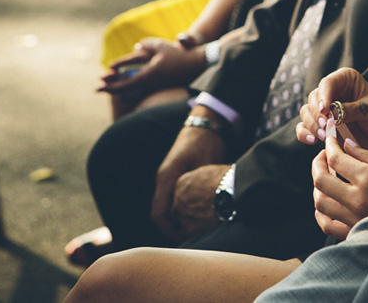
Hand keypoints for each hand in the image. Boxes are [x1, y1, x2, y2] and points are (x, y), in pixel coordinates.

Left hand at [98, 37, 205, 95]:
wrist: (199, 65)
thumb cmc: (180, 56)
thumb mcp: (161, 47)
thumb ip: (147, 46)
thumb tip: (137, 46)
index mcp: (147, 76)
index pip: (124, 84)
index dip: (109, 85)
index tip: (97, 86)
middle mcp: (151, 84)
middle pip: (127, 89)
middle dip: (112, 88)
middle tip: (98, 88)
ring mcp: (157, 86)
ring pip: (135, 89)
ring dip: (122, 86)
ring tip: (111, 84)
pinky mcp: (163, 85)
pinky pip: (144, 87)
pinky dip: (134, 85)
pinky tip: (131, 82)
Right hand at [150, 122, 224, 240]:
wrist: (205, 126)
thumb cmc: (205, 142)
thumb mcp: (205, 163)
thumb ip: (201, 185)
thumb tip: (208, 206)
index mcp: (166, 177)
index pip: (158, 213)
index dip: (168, 230)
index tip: (183, 240)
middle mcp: (163, 179)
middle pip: (160, 214)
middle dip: (172, 230)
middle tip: (190, 242)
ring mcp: (168, 178)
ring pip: (165, 208)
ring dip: (176, 222)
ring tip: (192, 234)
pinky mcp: (175, 178)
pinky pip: (171, 200)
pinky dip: (179, 212)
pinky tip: (193, 218)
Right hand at [296, 68, 367, 162]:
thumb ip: (352, 109)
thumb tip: (331, 112)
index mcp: (346, 80)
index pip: (327, 83)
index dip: (324, 96)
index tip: (325, 111)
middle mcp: (333, 92)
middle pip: (313, 98)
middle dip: (316, 113)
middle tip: (325, 127)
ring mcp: (326, 111)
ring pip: (306, 113)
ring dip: (311, 124)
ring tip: (324, 136)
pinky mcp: (322, 127)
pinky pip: (304, 128)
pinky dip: (305, 134)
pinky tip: (313, 141)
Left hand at [311, 123, 367, 239]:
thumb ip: (366, 154)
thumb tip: (345, 145)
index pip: (336, 158)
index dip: (329, 146)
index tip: (329, 141)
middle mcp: (358, 199)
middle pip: (321, 180)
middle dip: (317, 164)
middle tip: (322, 157)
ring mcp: (354, 218)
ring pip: (320, 202)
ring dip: (318, 187)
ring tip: (325, 177)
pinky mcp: (354, 232)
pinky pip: (326, 223)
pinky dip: (321, 211)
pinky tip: (326, 201)